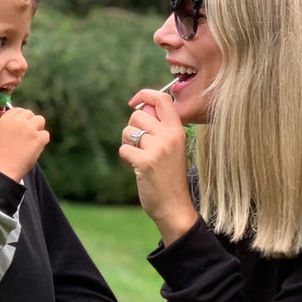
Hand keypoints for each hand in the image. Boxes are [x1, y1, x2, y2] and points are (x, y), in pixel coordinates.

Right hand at [0, 106, 49, 182]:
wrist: (3, 169)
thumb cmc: (0, 156)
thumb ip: (10, 126)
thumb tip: (22, 122)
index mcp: (6, 119)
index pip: (18, 110)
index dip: (22, 118)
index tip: (23, 125)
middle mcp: (17, 121)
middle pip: (30, 114)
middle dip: (31, 123)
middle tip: (28, 136)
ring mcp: (29, 129)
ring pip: (40, 120)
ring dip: (38, 129)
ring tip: (32, 141)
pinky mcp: (38, 138)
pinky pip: (46, 134)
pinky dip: (42, 142)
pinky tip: (34, 149)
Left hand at [119, 89, 196, 244]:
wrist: (174, 207)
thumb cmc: (170, 178)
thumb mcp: (172, 149)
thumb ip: (160, 129)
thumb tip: (139, 108)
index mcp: (177, 131)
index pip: (162, 99)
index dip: (145, 94)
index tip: (135, 101)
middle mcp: (169, 137)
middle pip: (137, 115)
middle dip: (132, 129)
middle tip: (139, 146)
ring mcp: (158, 149)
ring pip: (128, 132)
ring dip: (128, 144)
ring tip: (138, 157)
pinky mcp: (145, 162)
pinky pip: (124, 149)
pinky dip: (126, 158)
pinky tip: (137, 168)